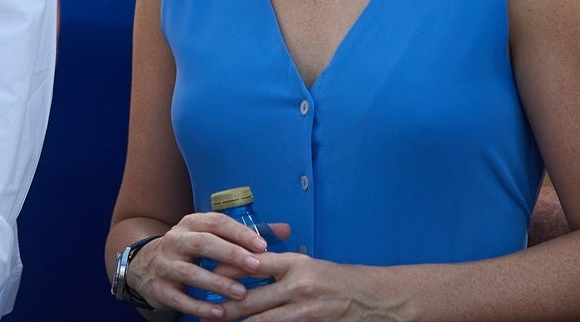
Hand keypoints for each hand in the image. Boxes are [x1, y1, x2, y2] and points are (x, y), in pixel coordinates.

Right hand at [126, 215, 291, 317]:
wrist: (145, 266)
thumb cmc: (191, 250)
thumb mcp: (212, 235)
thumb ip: (248, 234)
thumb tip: (285, 229)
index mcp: (191, 223)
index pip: (216, 222)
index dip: (239, 233)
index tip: (262, 246)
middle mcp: (175, 240)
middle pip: (203, 244)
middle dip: (230, 255)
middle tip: (255, 266)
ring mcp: (165, 265)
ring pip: (190, 273)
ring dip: (217, 284)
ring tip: (241, 294)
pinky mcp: (159, 288)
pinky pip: (179, 299)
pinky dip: (199, 307)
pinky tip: (219, 313)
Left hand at [223, 253, 399, 320]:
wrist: (376, 299)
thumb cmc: (341, 281)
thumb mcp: (311, 265)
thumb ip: (282, 267)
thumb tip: (248, 269)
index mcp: (297, 263)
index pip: (253, 264)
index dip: (227, 269)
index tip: (209, 274)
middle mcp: (298, 285)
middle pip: (251, 297)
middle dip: (224, 306)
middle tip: (203, 310)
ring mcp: (304, 311)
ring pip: (260, 321)